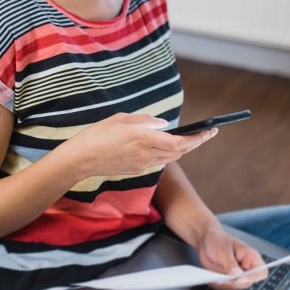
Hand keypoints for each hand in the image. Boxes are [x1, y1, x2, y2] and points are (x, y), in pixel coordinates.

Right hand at [59, 113, 216, 177]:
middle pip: (180, 151)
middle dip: (196, 143)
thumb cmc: (97, 135)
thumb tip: (164, 124)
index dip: (198, 138)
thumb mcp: (121, 119)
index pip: (179, 141)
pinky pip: (158, 162)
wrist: (80, 160)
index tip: (210, 131)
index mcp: (143, 139)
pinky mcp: (136, 171)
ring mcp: (142, 165)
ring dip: (184, 149)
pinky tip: (169, 145)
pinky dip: (168, 153)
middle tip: (208, 133)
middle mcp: (146, 155)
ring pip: (171, 158)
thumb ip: (146, 121)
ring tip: (193, 138)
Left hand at [197, 224, 267, 289]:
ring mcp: (236, 276)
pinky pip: (224, 287)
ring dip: (224, 283)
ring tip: (214, 276)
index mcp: (251, 257)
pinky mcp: (227, 281)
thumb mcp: (224, 250)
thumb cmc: (218, 240)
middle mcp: (246, 269)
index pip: (261, 272)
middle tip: (223, 278)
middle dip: (235, 282)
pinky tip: (211, 277)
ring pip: (234, 286)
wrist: (206, 242)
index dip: (254, 277)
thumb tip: (237, 275)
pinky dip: (218, 284)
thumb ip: (230, 263)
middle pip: (246, 283)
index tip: (242, 277)